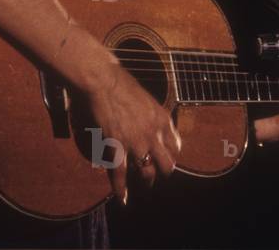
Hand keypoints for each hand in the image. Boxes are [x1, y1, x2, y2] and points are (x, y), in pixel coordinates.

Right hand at [85, 63, 181, 204]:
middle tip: (155, 175)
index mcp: (162, 119)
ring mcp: (136, 142)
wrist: (103, 80)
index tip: (165, 158)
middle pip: (167, 164)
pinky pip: (121, 174)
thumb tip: (149, 124)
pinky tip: (123, 198)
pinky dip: (121, 189)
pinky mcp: (117, 147)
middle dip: (162, 172)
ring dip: (145, 181)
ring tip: (142, 186)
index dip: (170, 154)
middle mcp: (154, 134)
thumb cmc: (120, 84)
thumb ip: (151, 115)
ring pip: (147, 173)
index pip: (175, 145)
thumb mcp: (146, 99)